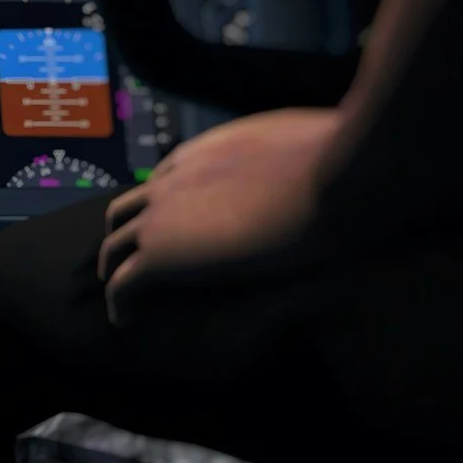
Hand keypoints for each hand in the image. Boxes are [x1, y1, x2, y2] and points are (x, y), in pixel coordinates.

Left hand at [97, 108, 341, 319]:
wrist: (338, 179)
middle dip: (127, 233)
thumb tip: (340, 146)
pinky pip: (125, 284)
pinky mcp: (161, 255)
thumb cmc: (347, 162)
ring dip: (115, 267)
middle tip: (132, 259)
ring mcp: (163, 216)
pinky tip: (125, 320)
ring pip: (116, 244)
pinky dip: (120, 303)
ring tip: (124, 295)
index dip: (165, 205)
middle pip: (129, 207)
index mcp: (211, 150)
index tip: (172, 228)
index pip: (169, 176)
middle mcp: (177, 177)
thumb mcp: (320, 141)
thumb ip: (307, 147)